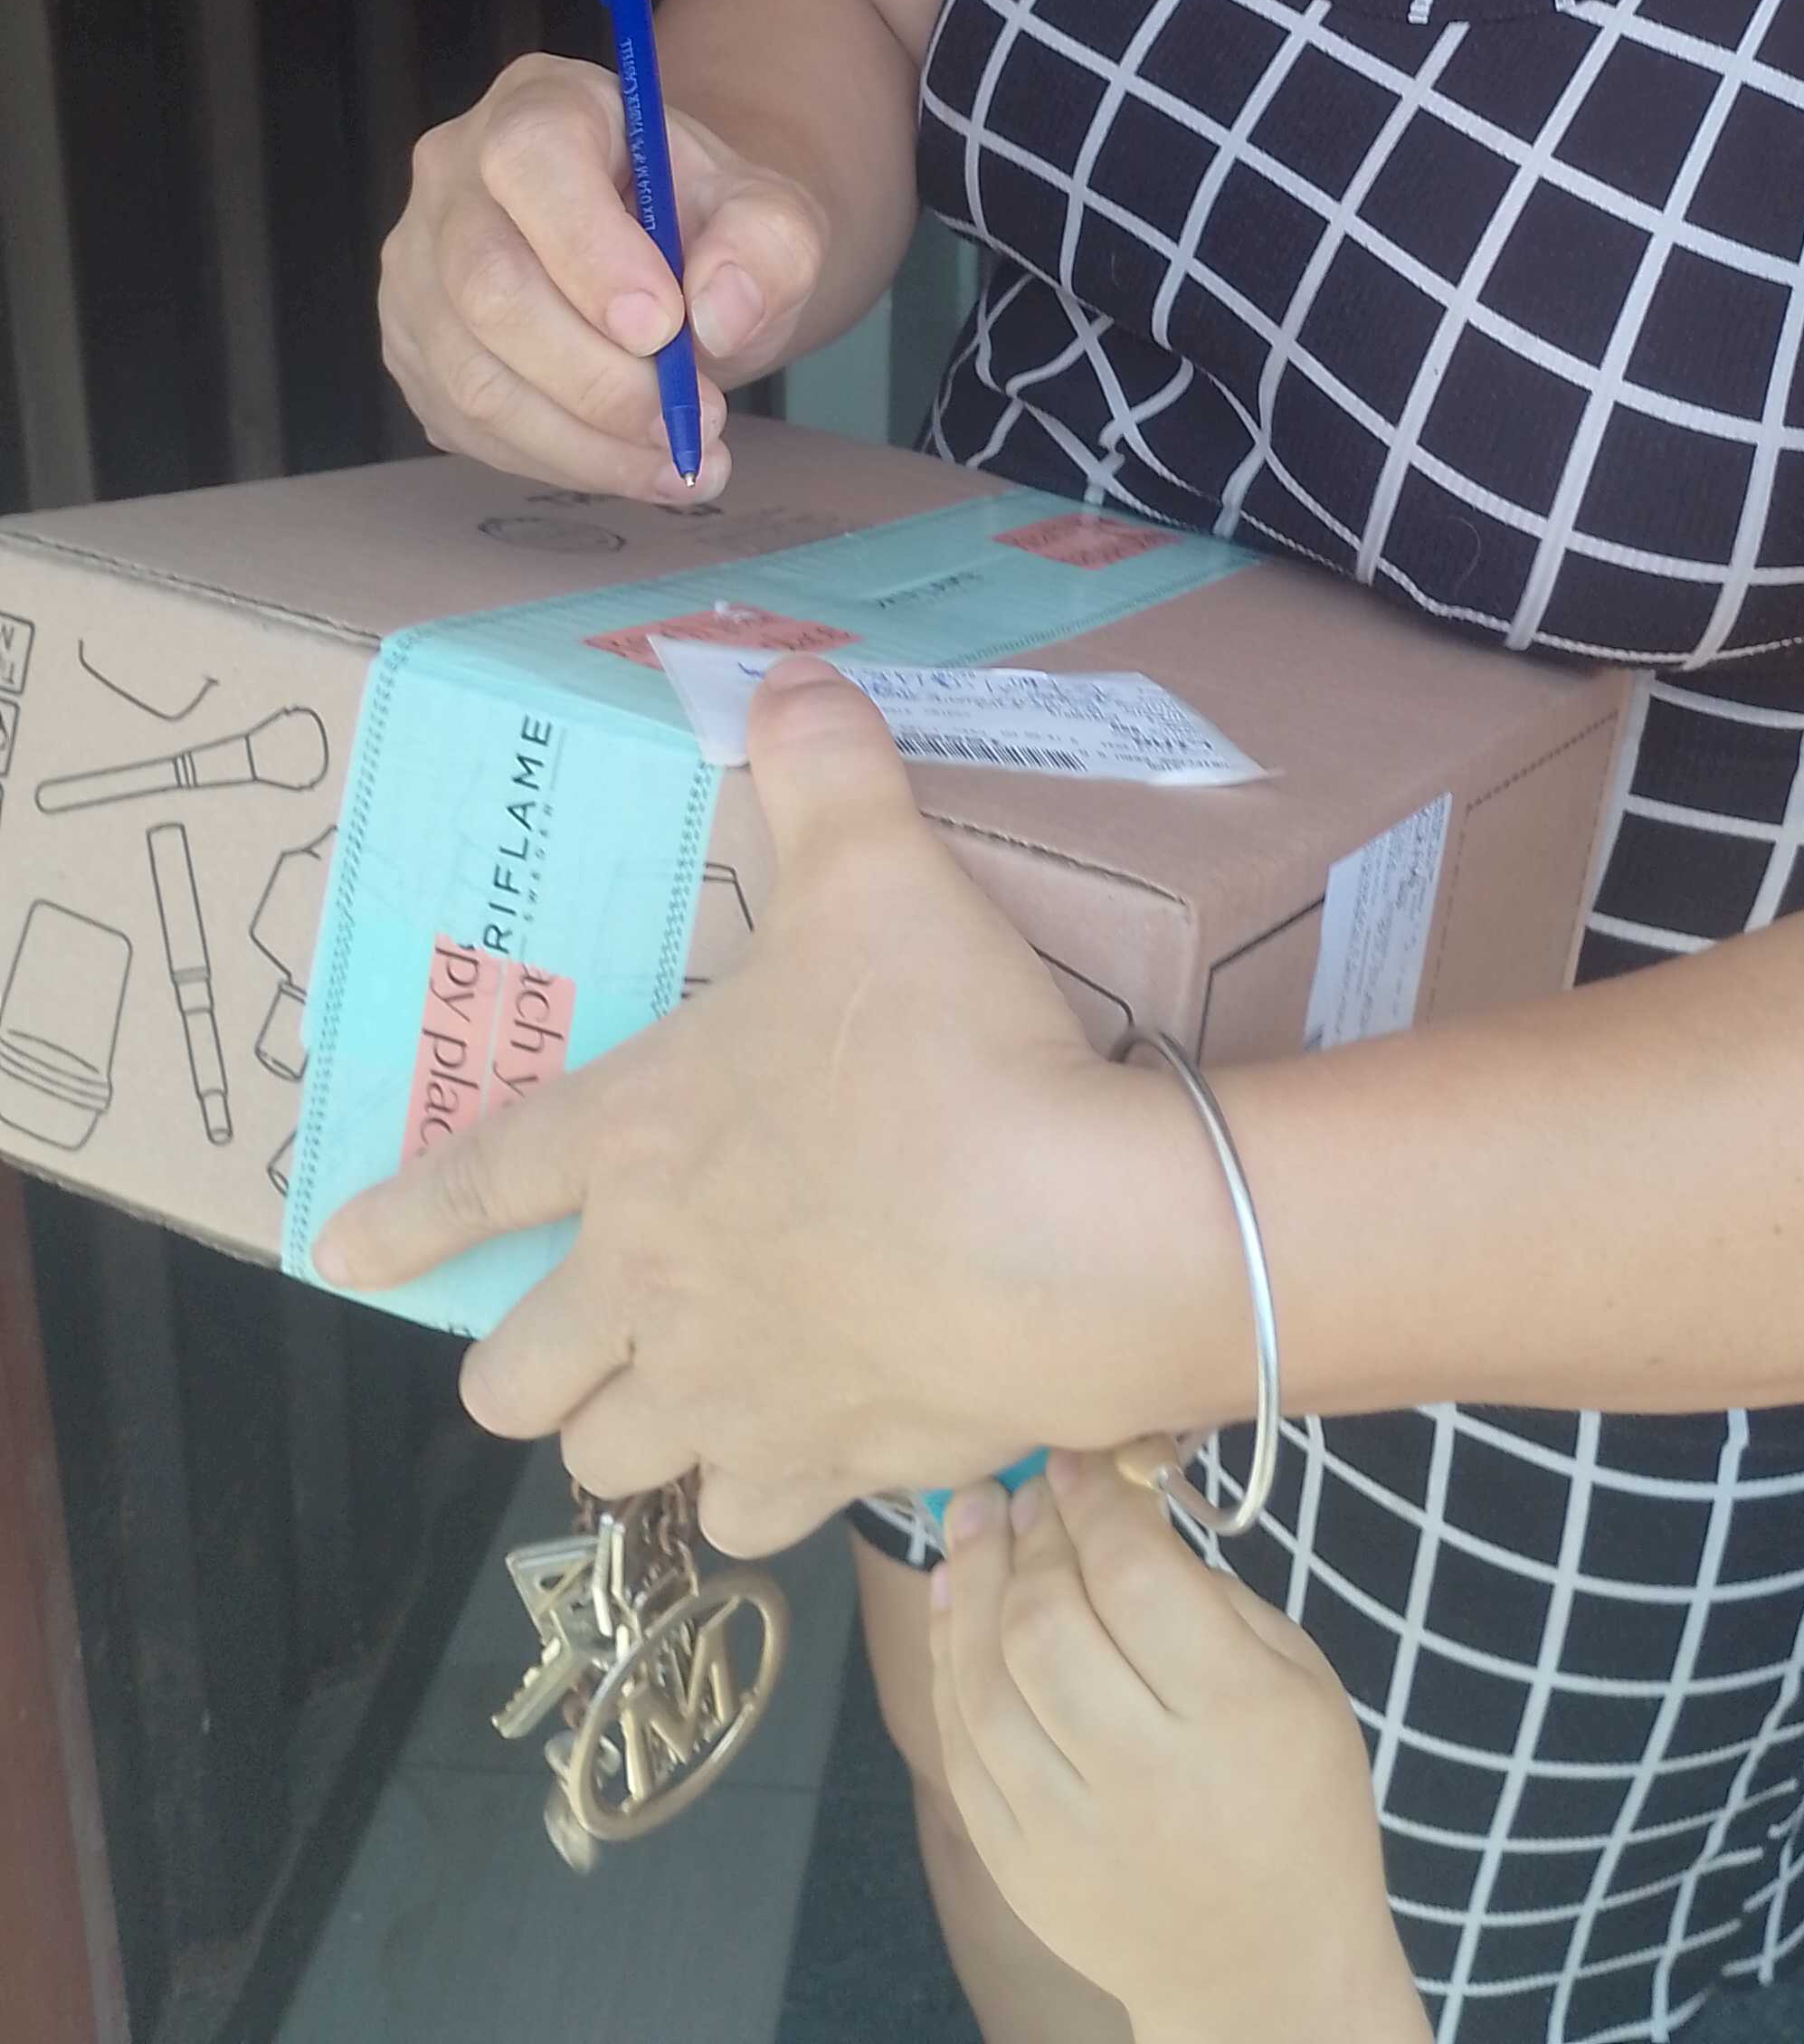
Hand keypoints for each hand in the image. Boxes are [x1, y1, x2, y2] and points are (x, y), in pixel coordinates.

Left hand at [310, 667, 1185, 1553]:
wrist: (1070, 1228)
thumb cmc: (950, 1045)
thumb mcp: (884, 871)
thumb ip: (826, 771)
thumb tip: (790, 675)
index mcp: (636, 1138)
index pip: (479, 1178)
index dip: (405, 1219)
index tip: (342, 1254)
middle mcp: (649, 1284)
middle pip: (513, 1377)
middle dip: (527, 1362)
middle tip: (580, 1331)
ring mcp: (728, 1391)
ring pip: (607, 1461)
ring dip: (631, 1430)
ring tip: (681, 1394)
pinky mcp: (822, 1466)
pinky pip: (741, 1520)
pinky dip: (756, 1491)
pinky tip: (797, 1447)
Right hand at [380, 51, 828, 505]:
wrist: (672, 263)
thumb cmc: (708, 224)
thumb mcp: (770, 215)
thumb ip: (767, 246)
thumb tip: (720, 313)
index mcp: (540, 106)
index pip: (531, 160)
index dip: (590, 251)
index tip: (665, 327)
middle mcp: (453, 177)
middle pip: (489, 285)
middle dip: (597, 376)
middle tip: (692, 417)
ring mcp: (419, 268)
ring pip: (473, 375)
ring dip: (587, 440)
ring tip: (683, 457)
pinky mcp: (416, 351)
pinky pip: (471, 426)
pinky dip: (563, 460)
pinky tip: (636, 465)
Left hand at [930, 1451, 1428, 2043]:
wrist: (1263, 1970)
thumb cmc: (1300, 1804)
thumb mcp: (1301, 1682)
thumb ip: (1215, 1597)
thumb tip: (1117, 1514)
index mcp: (1233, 1716)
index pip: (1138, 1580)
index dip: (1095, 1504)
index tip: (1078, 1461)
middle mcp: (1142, 1773)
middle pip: (1048, 1625)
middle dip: (1026, 1535)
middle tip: (1020, 1485)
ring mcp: (1066, 1827)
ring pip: (986, 1681)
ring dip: (970, 1584)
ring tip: (969, 1520)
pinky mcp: (1017, 1864)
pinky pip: (961, 1746)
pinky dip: (947, 1662)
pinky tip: (954, 1602)